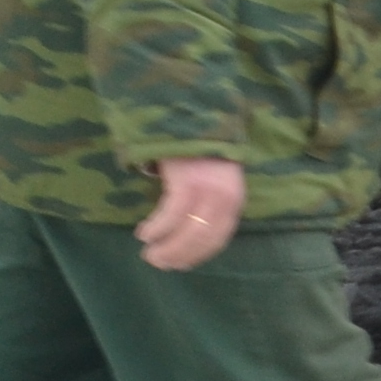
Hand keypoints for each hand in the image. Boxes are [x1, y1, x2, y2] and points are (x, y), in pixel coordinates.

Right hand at [138, 156, 245, 270]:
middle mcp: (226, 197)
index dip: (196, 256)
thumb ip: (208, 208)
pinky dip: (157, 228)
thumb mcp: (213, 182)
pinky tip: (145, 234)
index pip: (219, 239)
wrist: (192, 115)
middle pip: (203, 238)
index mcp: (234, 200)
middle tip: (157, 263)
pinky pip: (171, 214)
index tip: (179, 265)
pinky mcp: (188, 179)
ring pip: (188, 230)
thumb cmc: (198, 153)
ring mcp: (208, 188)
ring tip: (149, 252)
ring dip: (166, 248)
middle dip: (178, 255)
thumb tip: (186, 242)